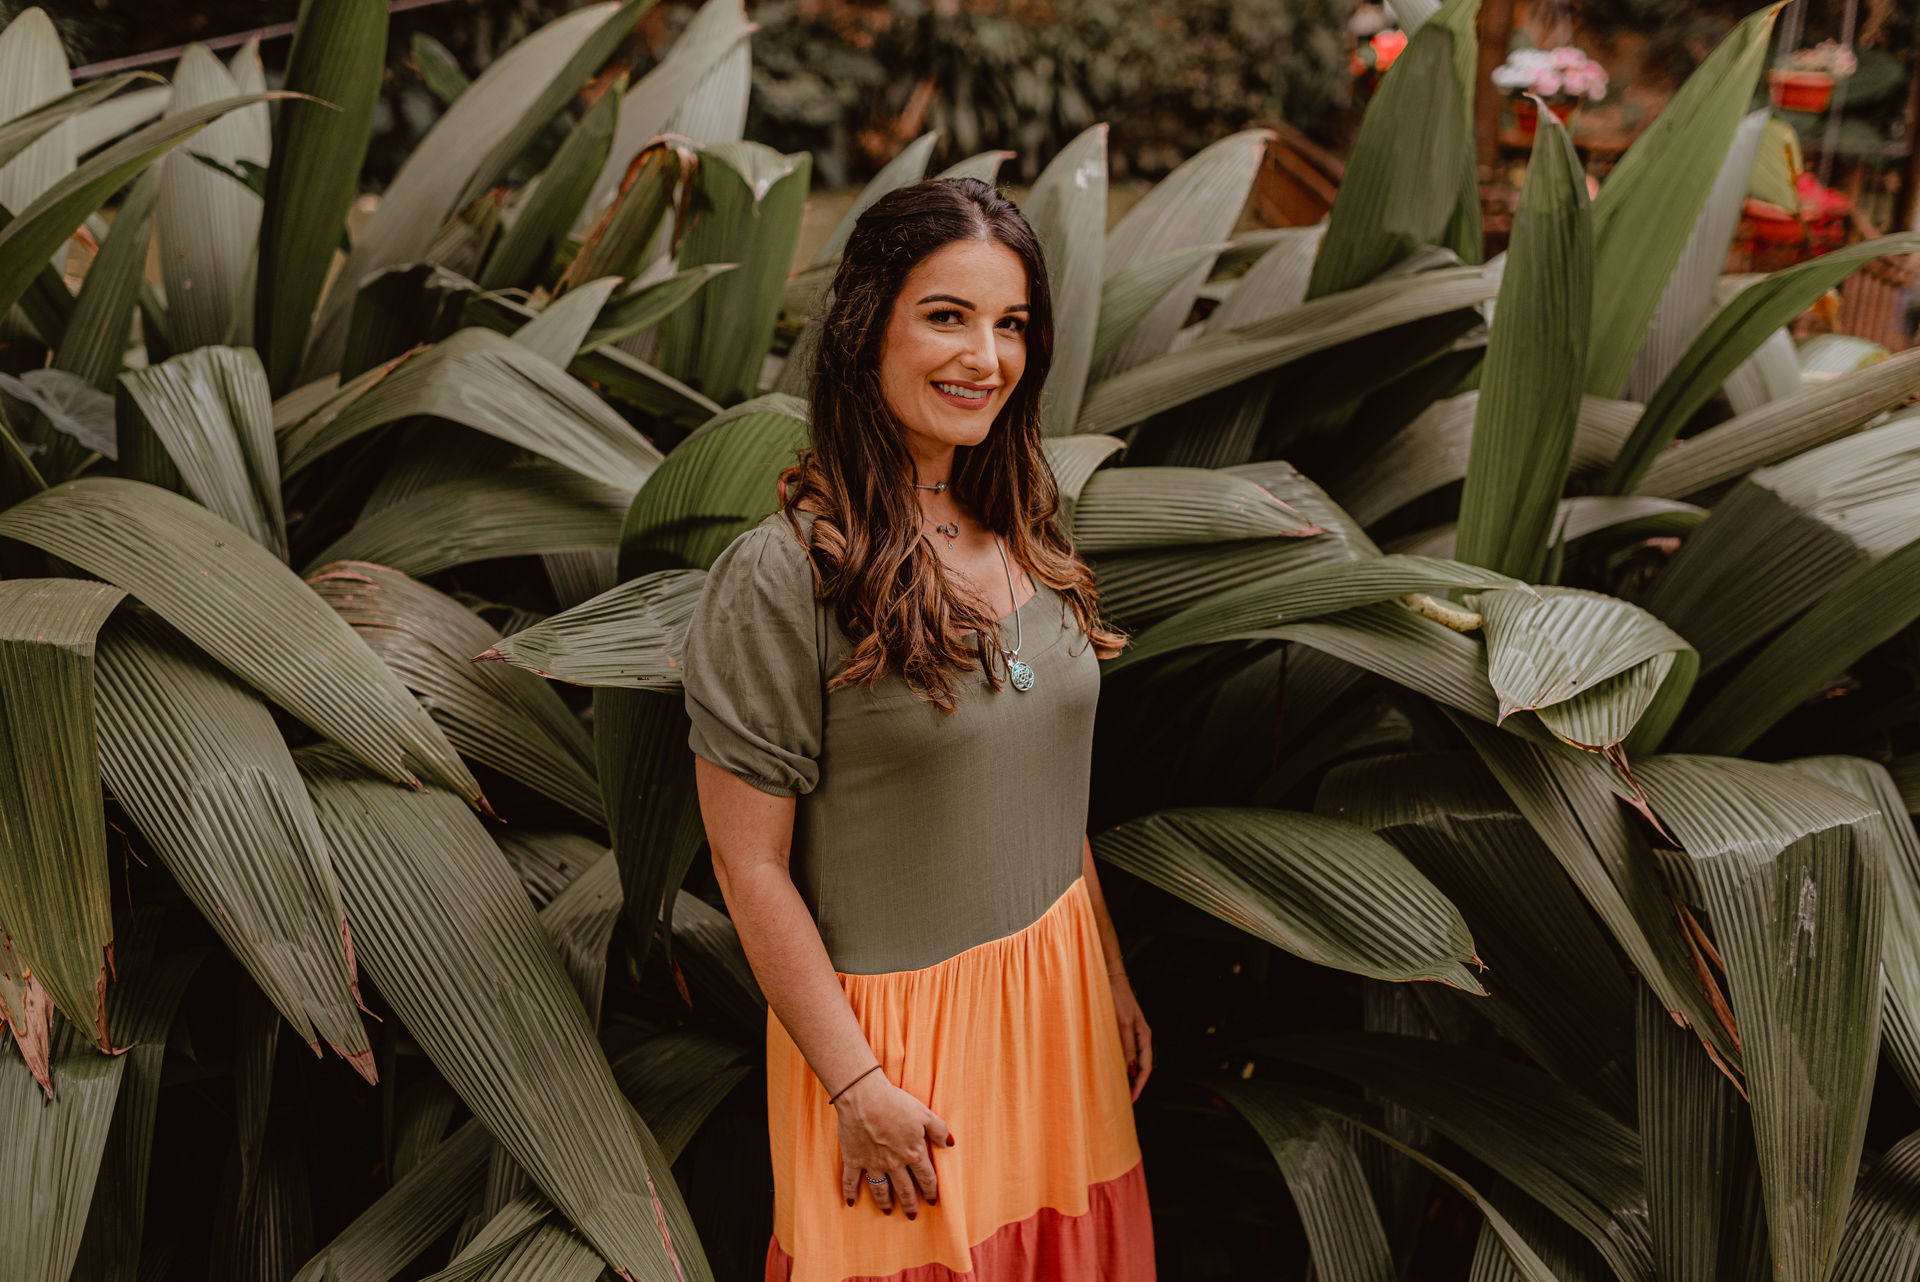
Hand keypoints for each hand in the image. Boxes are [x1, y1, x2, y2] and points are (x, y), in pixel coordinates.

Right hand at [834, 1069, 952, 1218]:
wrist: (864, 1097)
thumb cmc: (896, 1102)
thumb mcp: (924, 1113)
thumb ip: (939, 1130)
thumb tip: (950, 1144)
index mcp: (913, 1153)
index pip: (926, 1178)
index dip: (930, 1191)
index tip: (932, 1201)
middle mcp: (894, 1164)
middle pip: (905, 1189)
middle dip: (910, 1204)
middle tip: (912, 1215)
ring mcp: (872, 1164)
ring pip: (881, 1190)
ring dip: (885, 1203)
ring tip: (888, 1211)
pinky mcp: (853, 1159)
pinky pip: (851, 1181)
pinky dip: (850, 1192)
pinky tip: (851, 1202)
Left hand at [1110, 971, 1152, 1100]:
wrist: (1108, 978)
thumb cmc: (1117, 997)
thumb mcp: (1122, 1022)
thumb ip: (1126, 1045)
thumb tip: (1130, 1069)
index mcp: (1144, 1036)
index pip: (1145, 1067)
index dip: (1139, 1085)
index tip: (1131, 1100)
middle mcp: (1139, 1037)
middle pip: (1139, 1067)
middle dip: (1133, 1085)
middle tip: (1123, 1102)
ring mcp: (1129, 1034)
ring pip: (1129, 1061)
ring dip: (1124, 1076)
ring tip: (1115, 1090)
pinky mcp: (1119, 1030)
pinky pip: (1121, 1053)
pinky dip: (1117, 1064)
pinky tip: (1109, 1070)